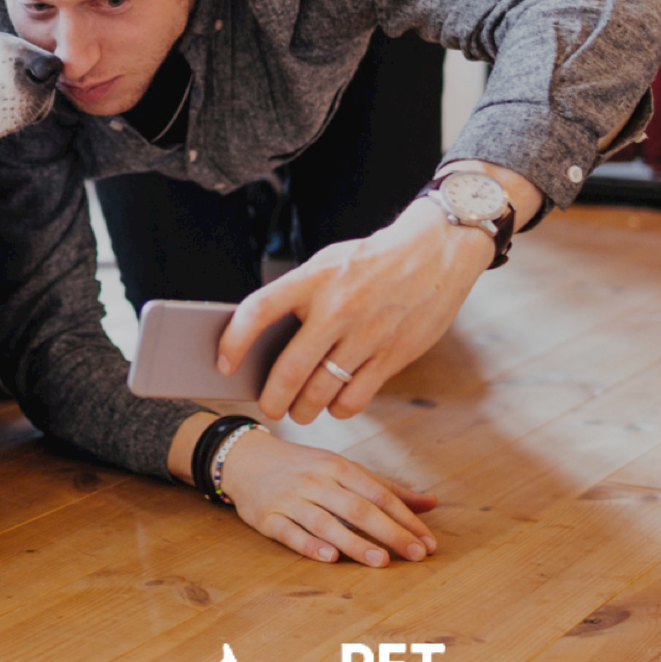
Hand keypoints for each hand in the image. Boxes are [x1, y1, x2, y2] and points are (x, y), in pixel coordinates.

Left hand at [218, 195, 492, 423]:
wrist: (436, 250)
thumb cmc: (370, 260)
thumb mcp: (327, 263)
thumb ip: (298, 296)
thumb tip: (263, 342)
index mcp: (313, 278)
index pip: (258, 310)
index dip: (234, 341)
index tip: (224, 364)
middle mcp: (337, 307)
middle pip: (290, 369)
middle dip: (272, 398)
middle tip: (268, 407)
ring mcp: (367, 333)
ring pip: (322, 390)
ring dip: (304, 409)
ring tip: (299, 411)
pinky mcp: (395, 354)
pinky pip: (356, 396)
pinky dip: (340, 408)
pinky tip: (334, 405)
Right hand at [219, 428, 436, 564]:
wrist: (244, 458)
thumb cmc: (302, 467)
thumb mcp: (342, 468)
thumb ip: (385, 488)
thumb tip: (432, 502)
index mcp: (337, 466)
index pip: (378, 494)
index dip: (406, 519)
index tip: (428, 543)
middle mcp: (315, 481)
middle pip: (357, 508)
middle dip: (389, 532)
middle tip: (416, 555)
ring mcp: (290, 499)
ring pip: (326, 522)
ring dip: (355, 542)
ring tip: (381, 561)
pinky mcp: (267, 517)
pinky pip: (290, 533)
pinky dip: (309, 545)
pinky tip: (329, 557)